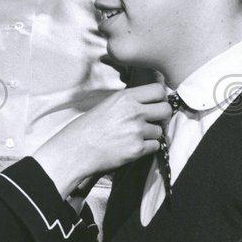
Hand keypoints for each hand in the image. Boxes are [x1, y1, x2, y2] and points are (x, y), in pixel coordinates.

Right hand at [34, 84, 169, 196]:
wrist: (75, 150)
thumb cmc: (86, 128)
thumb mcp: (106, 105)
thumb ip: (128, 102)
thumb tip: (150, 103)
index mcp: (124, 98)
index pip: (158, 90)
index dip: (158, 98)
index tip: (154, 104)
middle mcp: (133, 112)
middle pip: (166, 110)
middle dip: (161, 116)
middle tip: (151, 121)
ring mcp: (136, 131)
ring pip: (160, 130)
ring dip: (151, 134)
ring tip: (134, 137)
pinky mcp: (137, 149)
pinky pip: (155, 146)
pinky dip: (147, 147)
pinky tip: (132, 146)